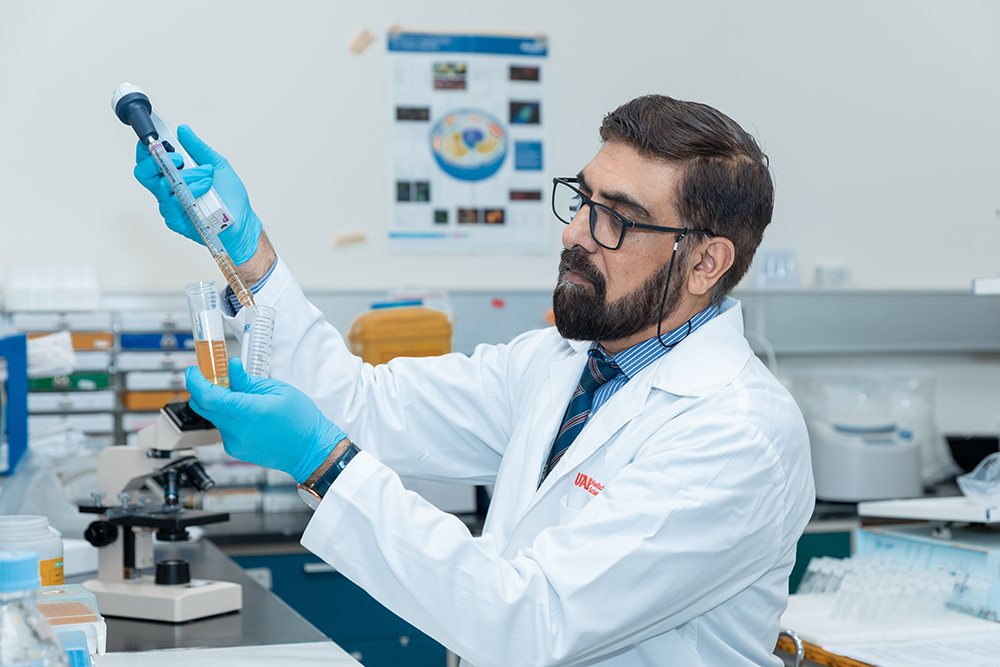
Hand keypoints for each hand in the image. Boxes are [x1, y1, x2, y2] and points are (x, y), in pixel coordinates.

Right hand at [133, 125, 261, 264]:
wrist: (242, 220)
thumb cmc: (230, 197)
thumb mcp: (217, 164)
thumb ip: (198, 148)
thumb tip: (183, 130)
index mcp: (173, 175)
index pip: (148, 160)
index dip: (147, 148)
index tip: (157, 138)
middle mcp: (167, 190)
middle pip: (144, 173)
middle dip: (160, 160)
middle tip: (180, 159)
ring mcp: (170, 205)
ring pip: (164, 185)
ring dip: (189, 176)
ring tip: (207, 177)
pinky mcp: (175, 220)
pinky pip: (174, 202)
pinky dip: (192, 191)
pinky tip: (206, 190)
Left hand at [186, 358, 346, 482]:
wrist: (311, 451)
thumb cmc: (301, 421)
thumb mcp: (277, 390)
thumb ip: (248, 380)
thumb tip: (231, 369)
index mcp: (246, 412)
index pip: (206, 395)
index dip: (194, 380)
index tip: (194, 371)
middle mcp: (235, 430)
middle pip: (203, 406)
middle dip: (206, 389)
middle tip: (219, 377)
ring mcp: (234, 443)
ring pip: (214, 416)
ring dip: (222, 403)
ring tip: (247, 398)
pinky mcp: (235, 449)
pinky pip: (224, 427)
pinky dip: (230, 416)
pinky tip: (251, 414)